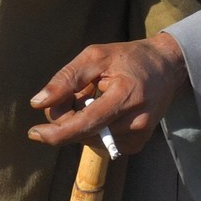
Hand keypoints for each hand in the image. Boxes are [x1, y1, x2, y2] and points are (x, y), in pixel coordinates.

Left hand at [28, 34, 188, 156]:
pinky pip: (101, 143)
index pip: (87, 122)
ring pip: (89, 139)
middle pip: (84, 132)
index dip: (57, 132)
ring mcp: (138, 136)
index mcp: (126, 96)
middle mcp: (135, 122)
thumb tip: (37, 103)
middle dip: (66, 117)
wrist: (167, 68)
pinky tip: (102, 110)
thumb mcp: (95, 57)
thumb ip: (66, 79)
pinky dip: (92, 129)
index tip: (33, 133)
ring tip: (94, 97)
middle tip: (75, 92)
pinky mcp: (137, 144)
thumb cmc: (128, 58)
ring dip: (80, 122)